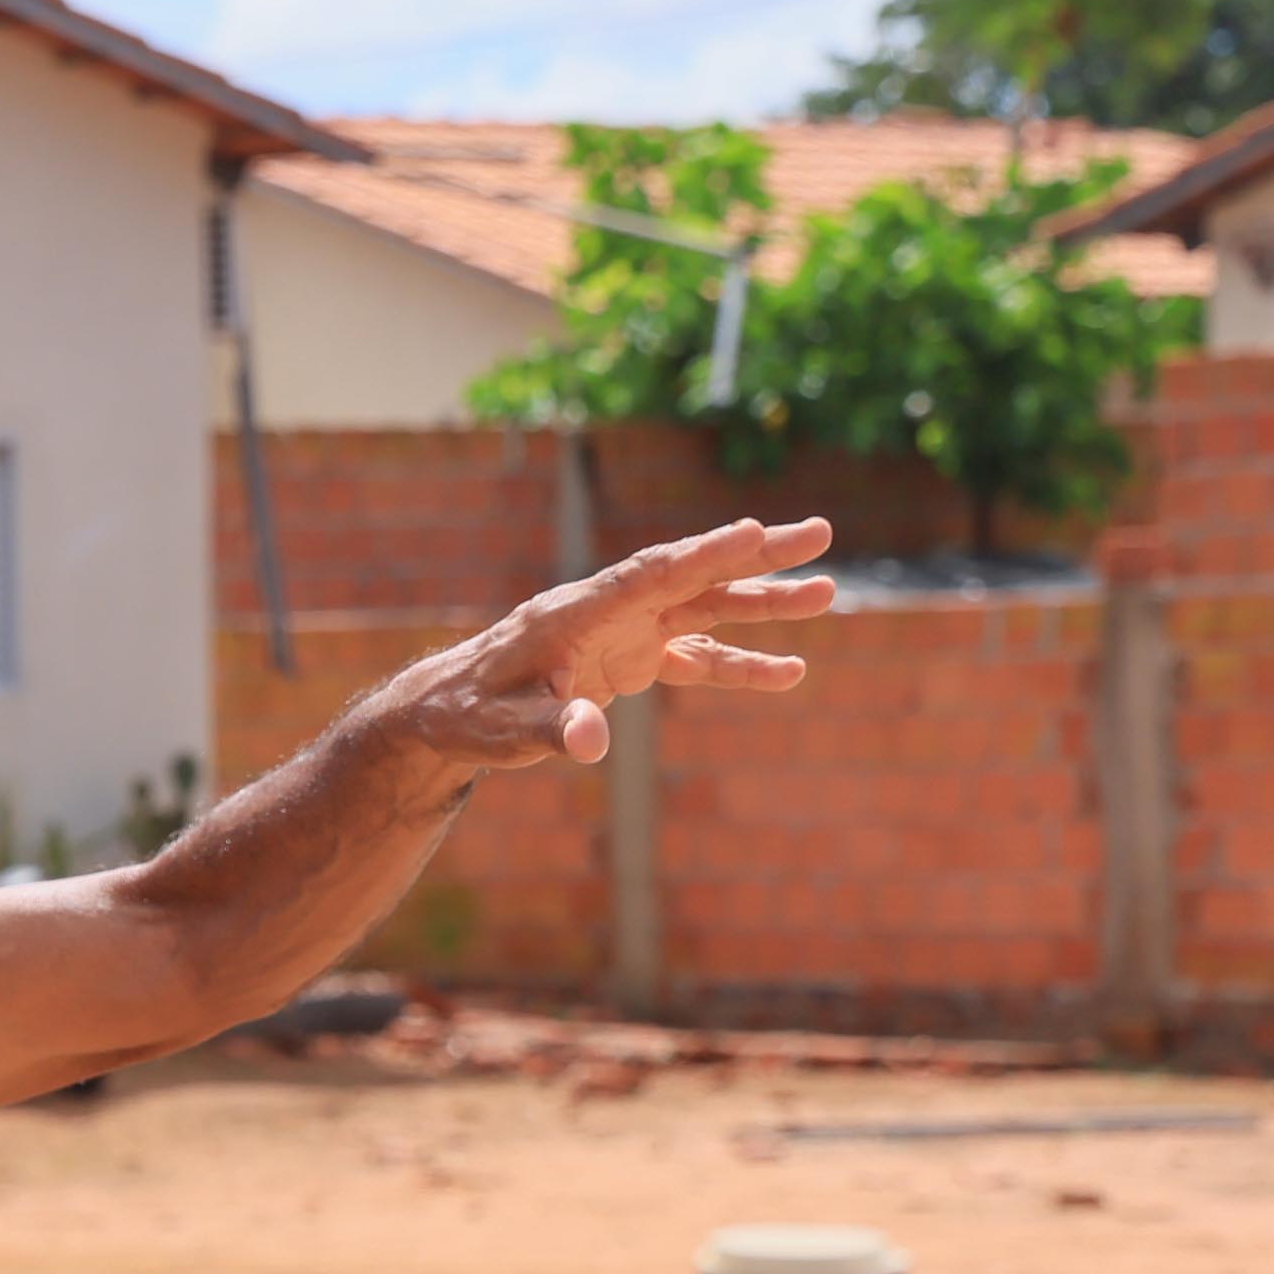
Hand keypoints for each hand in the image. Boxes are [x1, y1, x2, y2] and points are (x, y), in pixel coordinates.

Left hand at [380, 516, 837, 769]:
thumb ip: (551, 730)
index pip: (649, 575)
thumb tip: (592, 743)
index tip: (755, 530)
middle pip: (691, 576)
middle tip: (820, 534)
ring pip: (704, 608)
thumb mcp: (503, 730)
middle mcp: (608, 611)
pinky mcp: (631, 659)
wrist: (447, 713)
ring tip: (826, 593)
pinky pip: (695, 658)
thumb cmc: (469, 715)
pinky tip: (789, 673)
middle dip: (755, 556)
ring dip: (762, 601)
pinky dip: (740, 664)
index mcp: (576, 611)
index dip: (702, 554)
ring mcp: (624, 632)